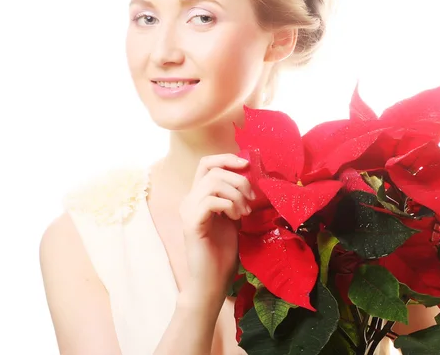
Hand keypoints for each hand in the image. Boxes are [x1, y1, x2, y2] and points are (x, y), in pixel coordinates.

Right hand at [178, 154, 253, 299]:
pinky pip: (211, 201)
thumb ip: (235, 197)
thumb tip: (248, 177)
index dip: (226, 158)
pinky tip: (236, 218)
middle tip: (251, 200)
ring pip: (213, 182)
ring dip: (236, 195)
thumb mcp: (233, 217)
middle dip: (239, 180)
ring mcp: (188, 211)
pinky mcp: (192, 223)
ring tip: (243, 213)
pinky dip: (229, 205)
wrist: (212, 281)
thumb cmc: (222, 252)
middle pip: (213, 170)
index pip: (207, 163)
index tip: (247, 164)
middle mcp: (189, 200)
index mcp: (197, 196)